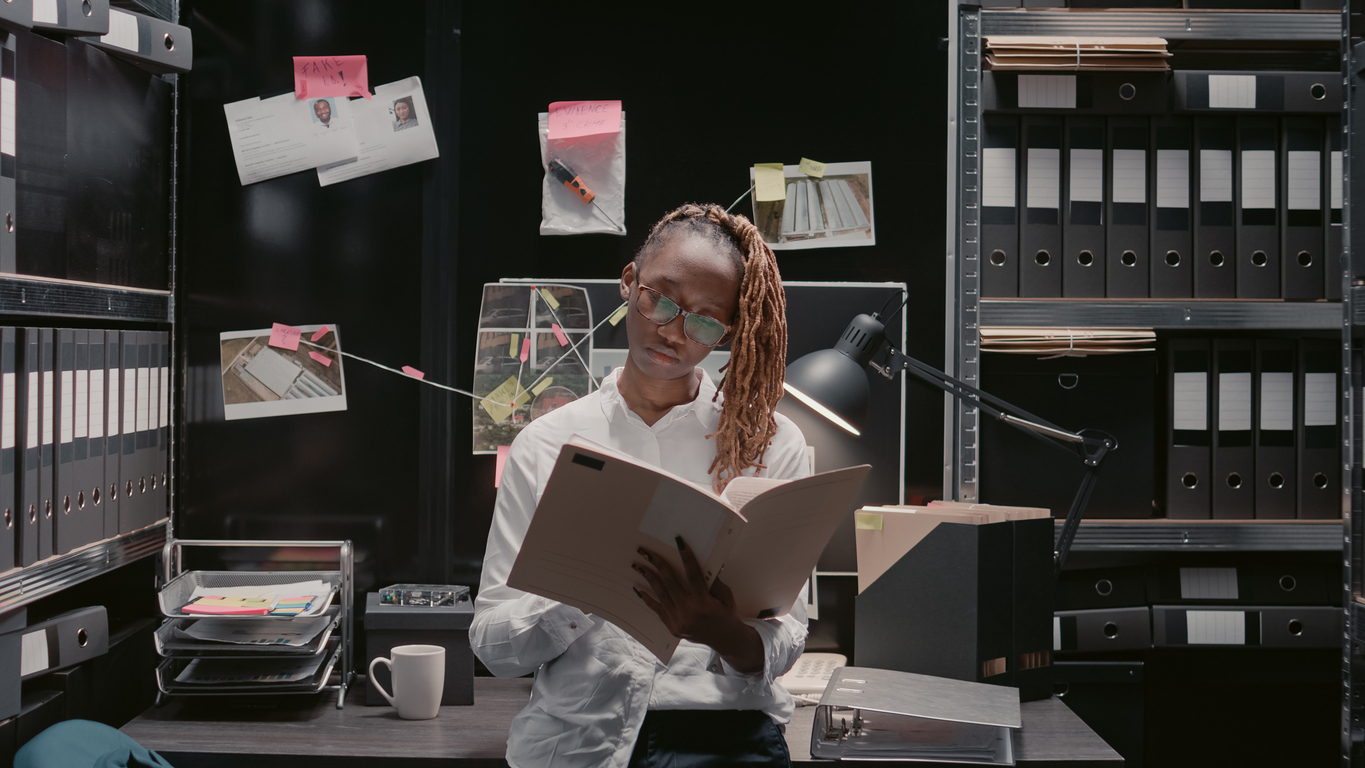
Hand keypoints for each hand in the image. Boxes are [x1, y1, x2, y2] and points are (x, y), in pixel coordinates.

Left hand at [633, 536, 763, 672]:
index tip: (679, 542)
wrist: (725, 640)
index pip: (693, 574)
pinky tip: (638, 589)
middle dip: (658, 565)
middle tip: (646, 552)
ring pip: (661, 595)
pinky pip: (658, 610)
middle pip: (670, 583)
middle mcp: (689, 612)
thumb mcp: (726, 596)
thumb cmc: (726, 614)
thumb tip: (706, 561)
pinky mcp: (673, 627)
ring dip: (649, 579)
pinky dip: (648, 599)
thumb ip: (714, 580)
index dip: (687, 557)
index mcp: (704, 602)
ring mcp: (679, 621)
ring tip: (638, 566)